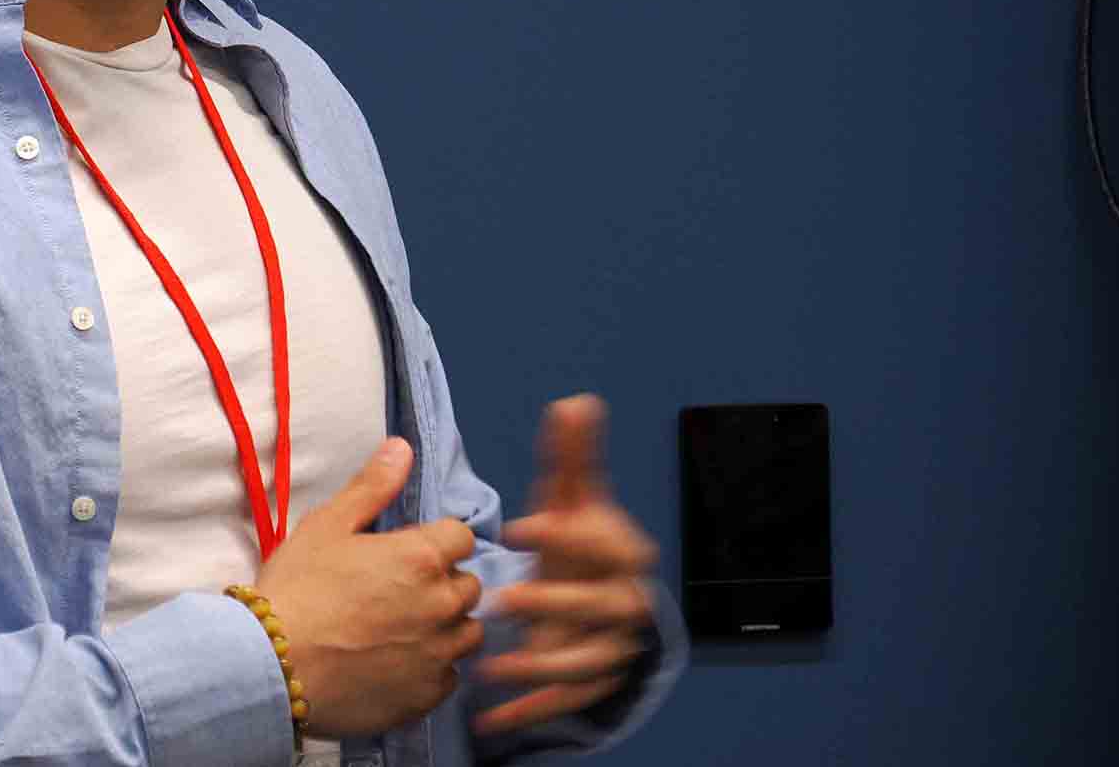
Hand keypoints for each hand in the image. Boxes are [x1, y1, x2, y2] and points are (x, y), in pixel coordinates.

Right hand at [253, 437, 486, 737]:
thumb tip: (402, 447)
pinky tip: (397, 665)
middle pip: (468, 586)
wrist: (272, 666)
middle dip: (443, 583)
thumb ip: (371, 486)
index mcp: (422, 557)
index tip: (409, 552)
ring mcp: (437, 655)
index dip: (437, 541)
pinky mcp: (426, 697)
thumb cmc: (297, 588)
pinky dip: (431, 669)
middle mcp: (441, 604)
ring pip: (466, 634)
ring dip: (445, 627)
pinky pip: (448, 677)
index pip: (462, 537)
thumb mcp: (327, 525)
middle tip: (401, 590)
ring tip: (405, 629)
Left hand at [471, 395, 658, 734]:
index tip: (518, 526)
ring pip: (588, 664)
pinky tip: (491, 715)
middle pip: (603, 609)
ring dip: (543, 666)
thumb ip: (571, 454)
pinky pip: (568, 703)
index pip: (606, 543)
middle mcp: (626, 603)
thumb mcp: (572, 496)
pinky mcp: (592, 683)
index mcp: (624, 553)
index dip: (566, 535)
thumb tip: (575, 403)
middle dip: (556, 603)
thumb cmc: (576, 539)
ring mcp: (612, 648)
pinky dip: (532, 712)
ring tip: (493, 662)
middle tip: (503, 596)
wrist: (592, 591)